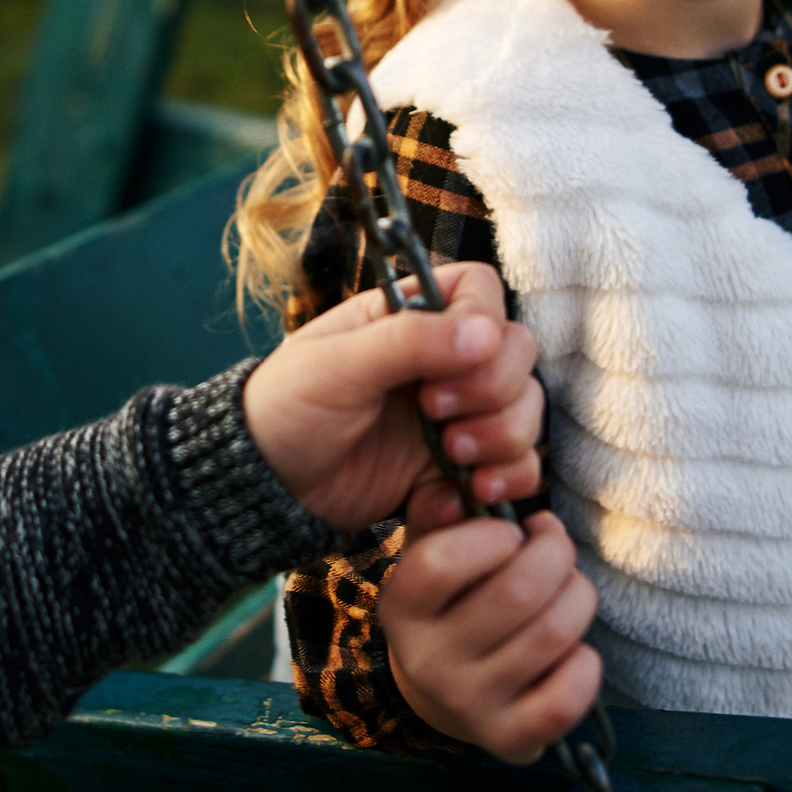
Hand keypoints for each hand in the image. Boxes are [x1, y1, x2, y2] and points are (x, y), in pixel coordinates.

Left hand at [243, 262, 543, 532]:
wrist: (266, 489)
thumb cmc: (286, 408)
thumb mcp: (336, 366)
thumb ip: (408, 343)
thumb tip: (487, 333)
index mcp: (409, 315)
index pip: (483, 295)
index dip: (482, 331)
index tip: (440, 377)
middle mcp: (443, 358)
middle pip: (519, 355)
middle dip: (497, 395)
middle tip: (439, 423)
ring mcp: (456, 413)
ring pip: (525, 413)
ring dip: (504, 440)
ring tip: (453, 462)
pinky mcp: (457, 466)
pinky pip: (513, 469)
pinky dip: (500, 484)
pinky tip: (454, 497)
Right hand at [386, 510, 601, 763]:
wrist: (442, 691)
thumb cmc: (451, 600)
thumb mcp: (432, 549)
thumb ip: (445, 510)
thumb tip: (472, 490)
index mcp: (402, 606)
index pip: (441, 563)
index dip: (494, 535)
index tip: (513, 532)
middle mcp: (427, 660)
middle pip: (518, 592)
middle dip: (557, 554)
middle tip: (555, 548)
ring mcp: (467, 704)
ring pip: (553, 633)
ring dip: (578, 597)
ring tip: (568, 590)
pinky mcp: (507, 739)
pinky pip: (567, 697)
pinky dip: (586, 663)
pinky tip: (573, 650)